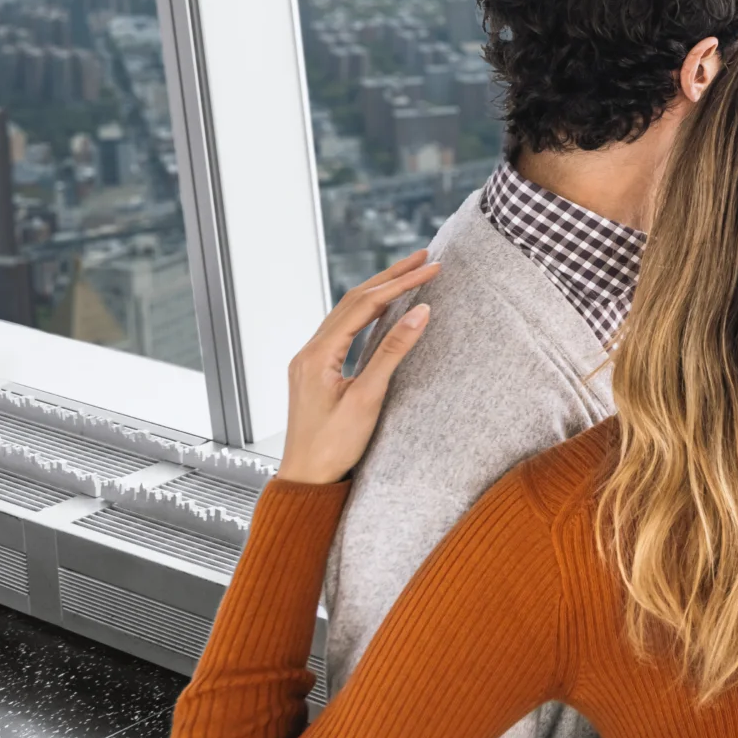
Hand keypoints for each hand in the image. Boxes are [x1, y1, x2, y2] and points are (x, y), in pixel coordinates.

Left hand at [279, 250, 440, 485]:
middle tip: (424, 257)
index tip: (432, 268)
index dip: (400, 284)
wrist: (306, 480)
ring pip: (346, 312)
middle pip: (353, 301)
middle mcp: (309, 351)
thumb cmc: (334, 446)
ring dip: (379, 290)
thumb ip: (392, 352)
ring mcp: (310, 360)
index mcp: (317, 354)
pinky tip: (383, 309)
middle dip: (390, 277)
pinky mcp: (316, 370)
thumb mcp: (368, 398)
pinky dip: (367, 311)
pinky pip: (343, 329)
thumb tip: (420, 312)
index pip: (365, 305)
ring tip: (408, 273)